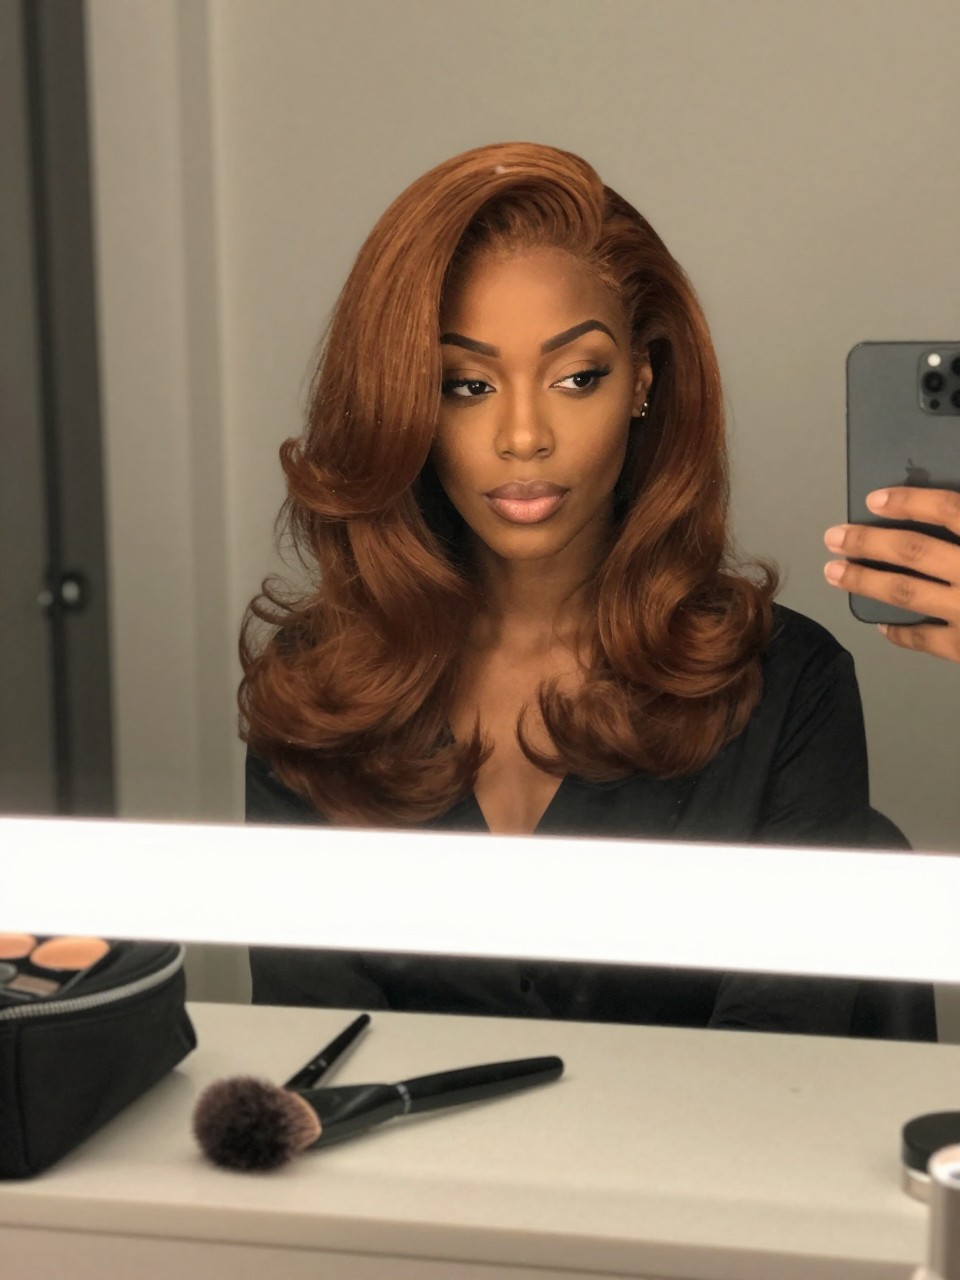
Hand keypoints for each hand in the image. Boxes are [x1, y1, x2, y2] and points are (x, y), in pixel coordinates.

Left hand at [823, 487, 959, 663]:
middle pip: (914, 550)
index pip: (948, 510)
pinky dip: (898, 631)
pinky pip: (922, 638)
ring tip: (835, 572)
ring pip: (906, 592)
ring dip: (865, 581)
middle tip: (834, 537)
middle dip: (867, 542)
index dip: (909, 502)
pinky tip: (880, 625)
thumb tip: (947, 512)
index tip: (873, 500)